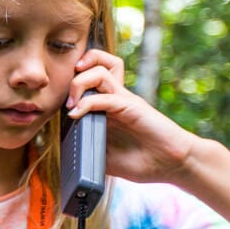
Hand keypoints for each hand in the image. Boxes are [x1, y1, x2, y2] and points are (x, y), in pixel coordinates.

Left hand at [64, 49, 229, 222]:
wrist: (173, 165)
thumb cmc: (142, 161)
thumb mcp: (104, 158)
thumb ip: (87, 150)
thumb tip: (64, 155)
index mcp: (107, 106)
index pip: (89, 76)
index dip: (70, 80)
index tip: (56, 100)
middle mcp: (115, 97)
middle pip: (95, 63)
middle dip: (73, 73)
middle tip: (65, 97)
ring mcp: (123, 100)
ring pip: (99, 71)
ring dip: (78, 84)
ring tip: (71, 105)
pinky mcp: (132, 107)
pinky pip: (105, 96)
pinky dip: (86, 103)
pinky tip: (76, 115)